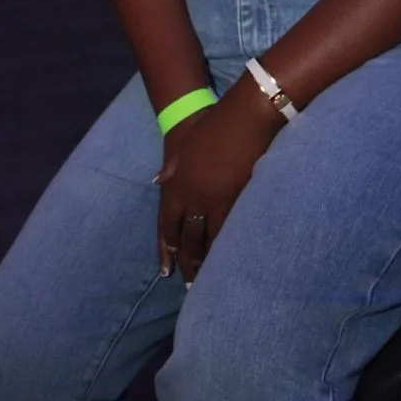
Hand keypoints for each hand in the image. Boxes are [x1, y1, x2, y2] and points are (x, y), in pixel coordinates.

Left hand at [153, 83, 280, 282]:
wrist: (243, 119)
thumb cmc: (212, 127)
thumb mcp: (184, 146)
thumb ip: (172, 167)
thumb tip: (157, 181)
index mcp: (176, 185)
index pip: (167, 224)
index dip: (166, 247)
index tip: (166, 267)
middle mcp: (193, 198)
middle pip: (187, 237)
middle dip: (187, 261)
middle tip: (188, 281)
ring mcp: (216, 201)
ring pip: (208, 239)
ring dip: (206, 260)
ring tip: (207, 278)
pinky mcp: (238, 200)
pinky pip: (230, 230)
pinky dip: (227, 246)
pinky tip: (229, 258)